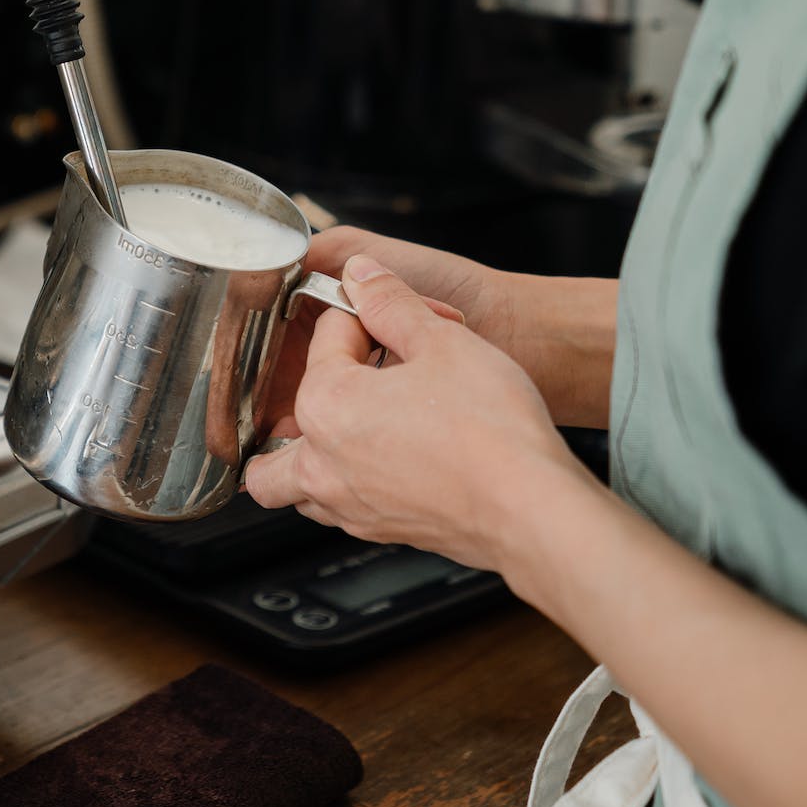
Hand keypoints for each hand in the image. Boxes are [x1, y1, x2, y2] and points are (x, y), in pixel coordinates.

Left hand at [245, 255, 593, 571]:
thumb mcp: (442, 340)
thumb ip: (391, 302)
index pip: (327, 338)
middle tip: (348, 376)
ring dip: (307, 454)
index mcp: (324, 404)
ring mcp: (346, 504)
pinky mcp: (378, 531)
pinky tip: (386, 463)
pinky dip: (345, 484)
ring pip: (293, 484)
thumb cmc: (490, 432)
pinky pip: (336, 508)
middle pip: (275, 427)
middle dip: (298, 396)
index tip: (396, 319)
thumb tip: (362, 275)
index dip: (366, 318)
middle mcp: (320, 461)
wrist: (531, 508)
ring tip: (351, 428)